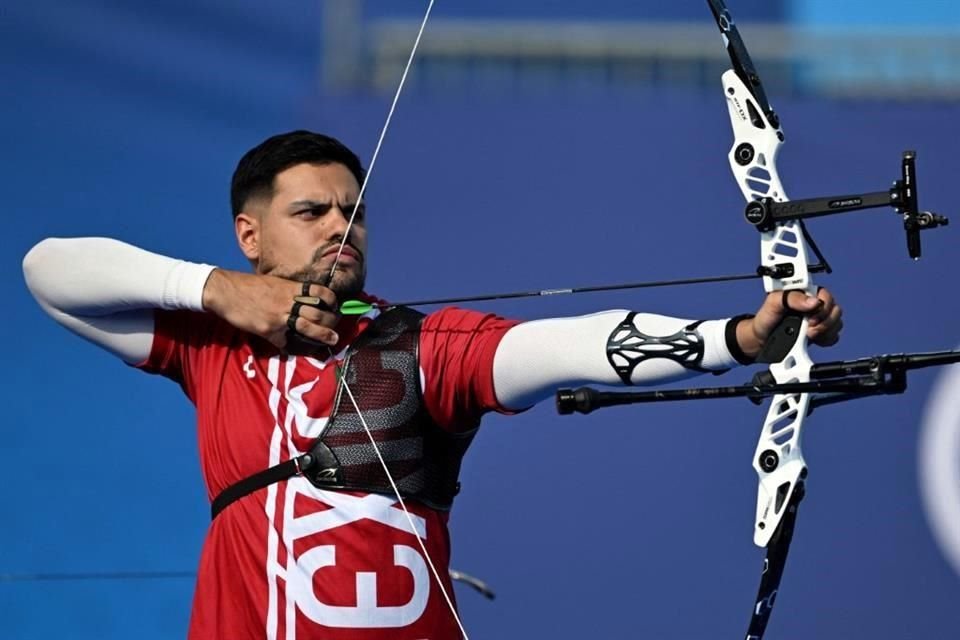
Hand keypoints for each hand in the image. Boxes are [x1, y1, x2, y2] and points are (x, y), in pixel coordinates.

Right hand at [201, 269, 339, 350]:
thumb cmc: (249, 286)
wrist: (226, 291)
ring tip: (332, 340)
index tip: (335, 307)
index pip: (320, 292)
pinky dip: (289, 346)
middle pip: (318, 312)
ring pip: (308, 327)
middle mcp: (288, 301)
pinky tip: (292, 350)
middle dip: (331, 322)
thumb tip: (302, 300)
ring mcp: (279, 316)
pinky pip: (283, 341)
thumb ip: (289, 292)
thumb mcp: (274, 283)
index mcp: (291, 288)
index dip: (332, 300)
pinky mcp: (269, 329)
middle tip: (336, 329)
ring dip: (323, 335)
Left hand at [736, 287, 842, 358]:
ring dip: (825, 331)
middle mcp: (813, 305)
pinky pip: (834, 336)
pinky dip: (826, 340)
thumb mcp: (773, 303)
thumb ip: (791, 298)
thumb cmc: (765, 318)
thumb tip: (814, 301)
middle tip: (808, 329)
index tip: (810, 317)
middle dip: (824, 322)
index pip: (825, 295)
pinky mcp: (819, 334)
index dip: (822, 307)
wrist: (760, 340)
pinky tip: (814, 340)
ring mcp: (818, 319)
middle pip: (835, 310)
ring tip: (808, 335)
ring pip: (837, 323)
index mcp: (804, 293)